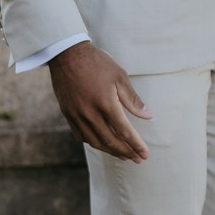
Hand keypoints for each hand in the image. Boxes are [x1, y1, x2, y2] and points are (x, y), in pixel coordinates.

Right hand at [50, 41, 152, 161]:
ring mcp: (76, 115)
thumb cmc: (97, 63)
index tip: (145, 154)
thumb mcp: (120, 77)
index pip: (124, 131)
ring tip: (123, 155)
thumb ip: (133, 100)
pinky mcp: (67, 114)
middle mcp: (89, 113)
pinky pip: (81, 136)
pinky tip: (102, 144)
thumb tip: (148, 116)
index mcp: (105, 103)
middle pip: (110, 141)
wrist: (67, 54)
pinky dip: (94, 143)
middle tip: (138, 159)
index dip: (136, 145)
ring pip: (95, 141)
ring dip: (110, 151)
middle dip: (126, 152)